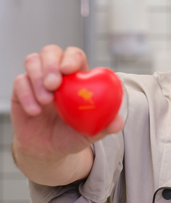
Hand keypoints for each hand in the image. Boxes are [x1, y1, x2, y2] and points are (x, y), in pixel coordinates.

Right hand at [11, 45, 122, 181]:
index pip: (75, 56)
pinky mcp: (21, 90)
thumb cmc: (72, 136)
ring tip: (46, 101)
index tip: (69, 69)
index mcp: (77, 78)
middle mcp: (57, 74)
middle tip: (54, 84)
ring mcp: (37, 80)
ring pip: (33, 61)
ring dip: (37, 78)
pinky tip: (35, 111)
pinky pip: (19, 82)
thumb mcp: (90, 133)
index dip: (72, 58)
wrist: (48, 150)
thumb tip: (119, 123)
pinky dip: (27, 95)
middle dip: (51, 64)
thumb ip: (104, 127)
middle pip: (51, 51)